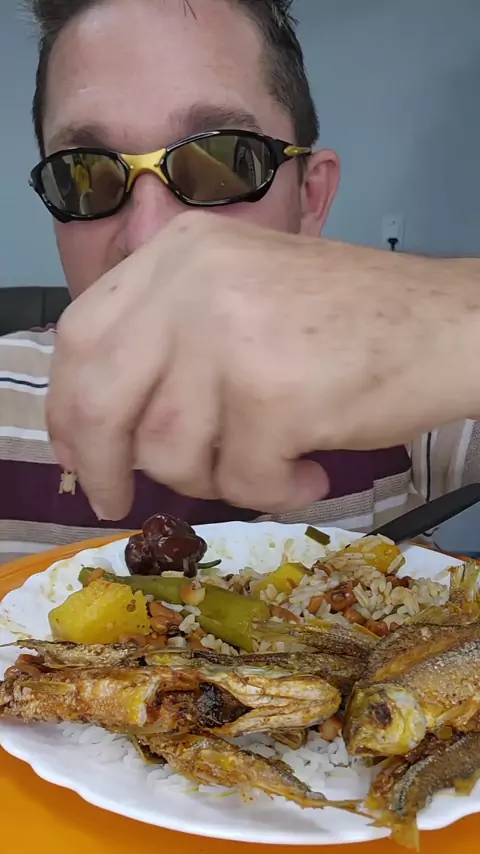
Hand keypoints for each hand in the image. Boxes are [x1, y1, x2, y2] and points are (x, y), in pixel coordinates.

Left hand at [47, 212, 479, 519]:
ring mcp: (232, 335)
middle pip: (101, 397)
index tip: (76, 452)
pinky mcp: (274, 394)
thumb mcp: (243, 295)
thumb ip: (169, 344)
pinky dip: (273, 490)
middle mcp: (194, 281)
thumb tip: (101, 430)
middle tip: (118, 499)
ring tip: (264, 463)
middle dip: (103, 465)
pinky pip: (241, 479)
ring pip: (170, 451)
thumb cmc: (351, 319)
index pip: (80, 336)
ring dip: (214, 478)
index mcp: (179, 252)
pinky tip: (308, 468)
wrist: (450, 324)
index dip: (67, 405)